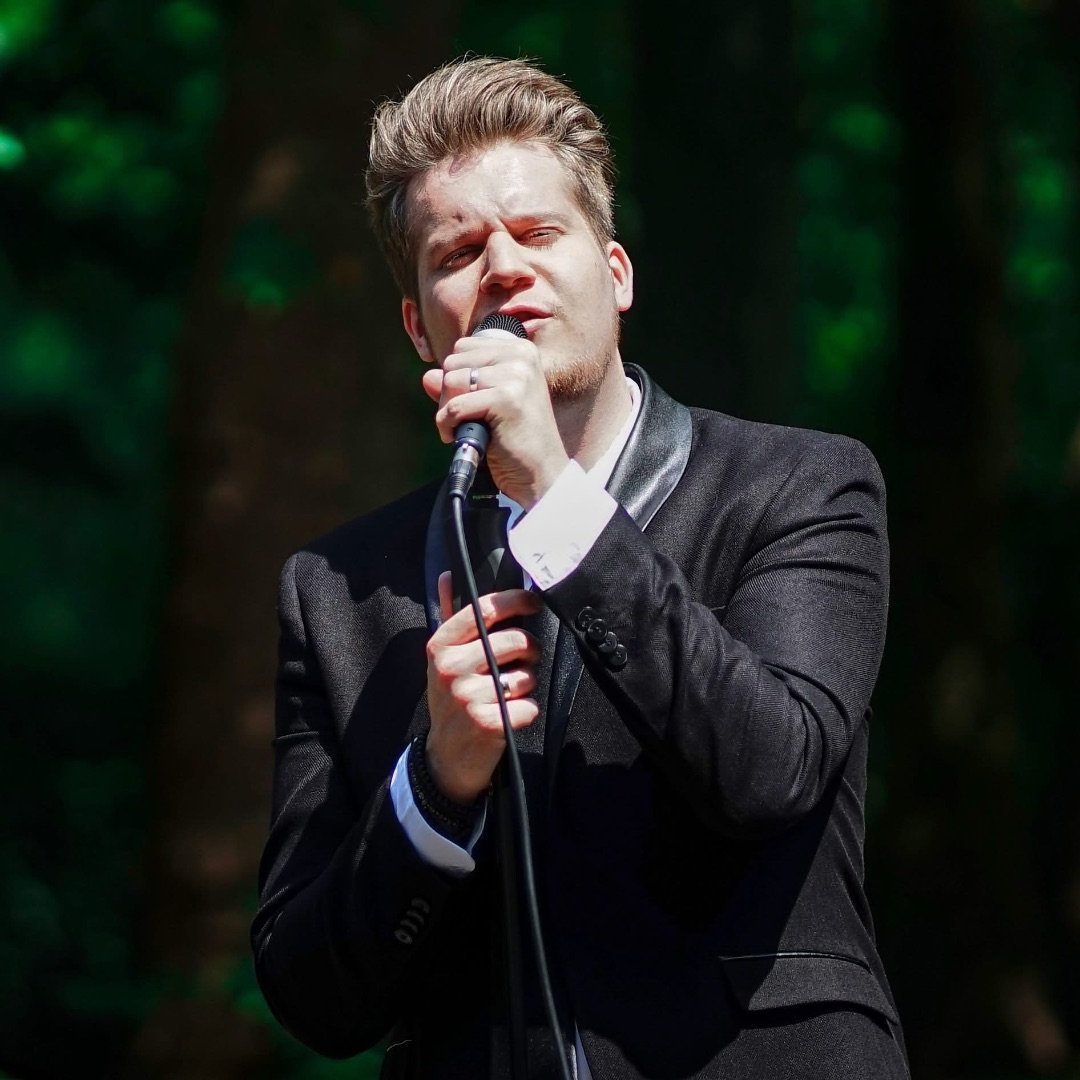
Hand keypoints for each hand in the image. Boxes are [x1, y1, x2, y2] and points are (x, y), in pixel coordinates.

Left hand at [422, 334, 569, 507]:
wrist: (541, 472)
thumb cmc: (516, 438)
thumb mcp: (487, 403)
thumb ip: (458, 385)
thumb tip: (428, 376)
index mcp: (520, 350)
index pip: (462, 347)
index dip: (455, 376)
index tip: (468, 401)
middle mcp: (520, 357)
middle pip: (453, 362)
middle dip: (448, 394)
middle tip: (464, 418)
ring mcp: (516, 377)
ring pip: (450, 382)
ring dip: (447, 411)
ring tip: (465, 428)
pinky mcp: (506, 399)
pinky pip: (454, 407)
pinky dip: (448, 426)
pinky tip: (460, 436)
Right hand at [425, 572, 541, 801]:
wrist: (445, 759)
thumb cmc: (450, 701)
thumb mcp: (442, 659)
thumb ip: (449, 615)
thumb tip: (449, 576)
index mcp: (440, 646)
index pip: (484, 609)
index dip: (515, 601)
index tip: (533, 602)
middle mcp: (451, 668)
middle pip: (514, 641)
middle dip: (529, 650)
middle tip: (524, 660)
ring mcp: (468, 697)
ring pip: (526, 675)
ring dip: (526, 686)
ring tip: (507, 695)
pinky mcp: (488, 723)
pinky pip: (529, 706)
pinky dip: (526, 713)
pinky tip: (508, 718)